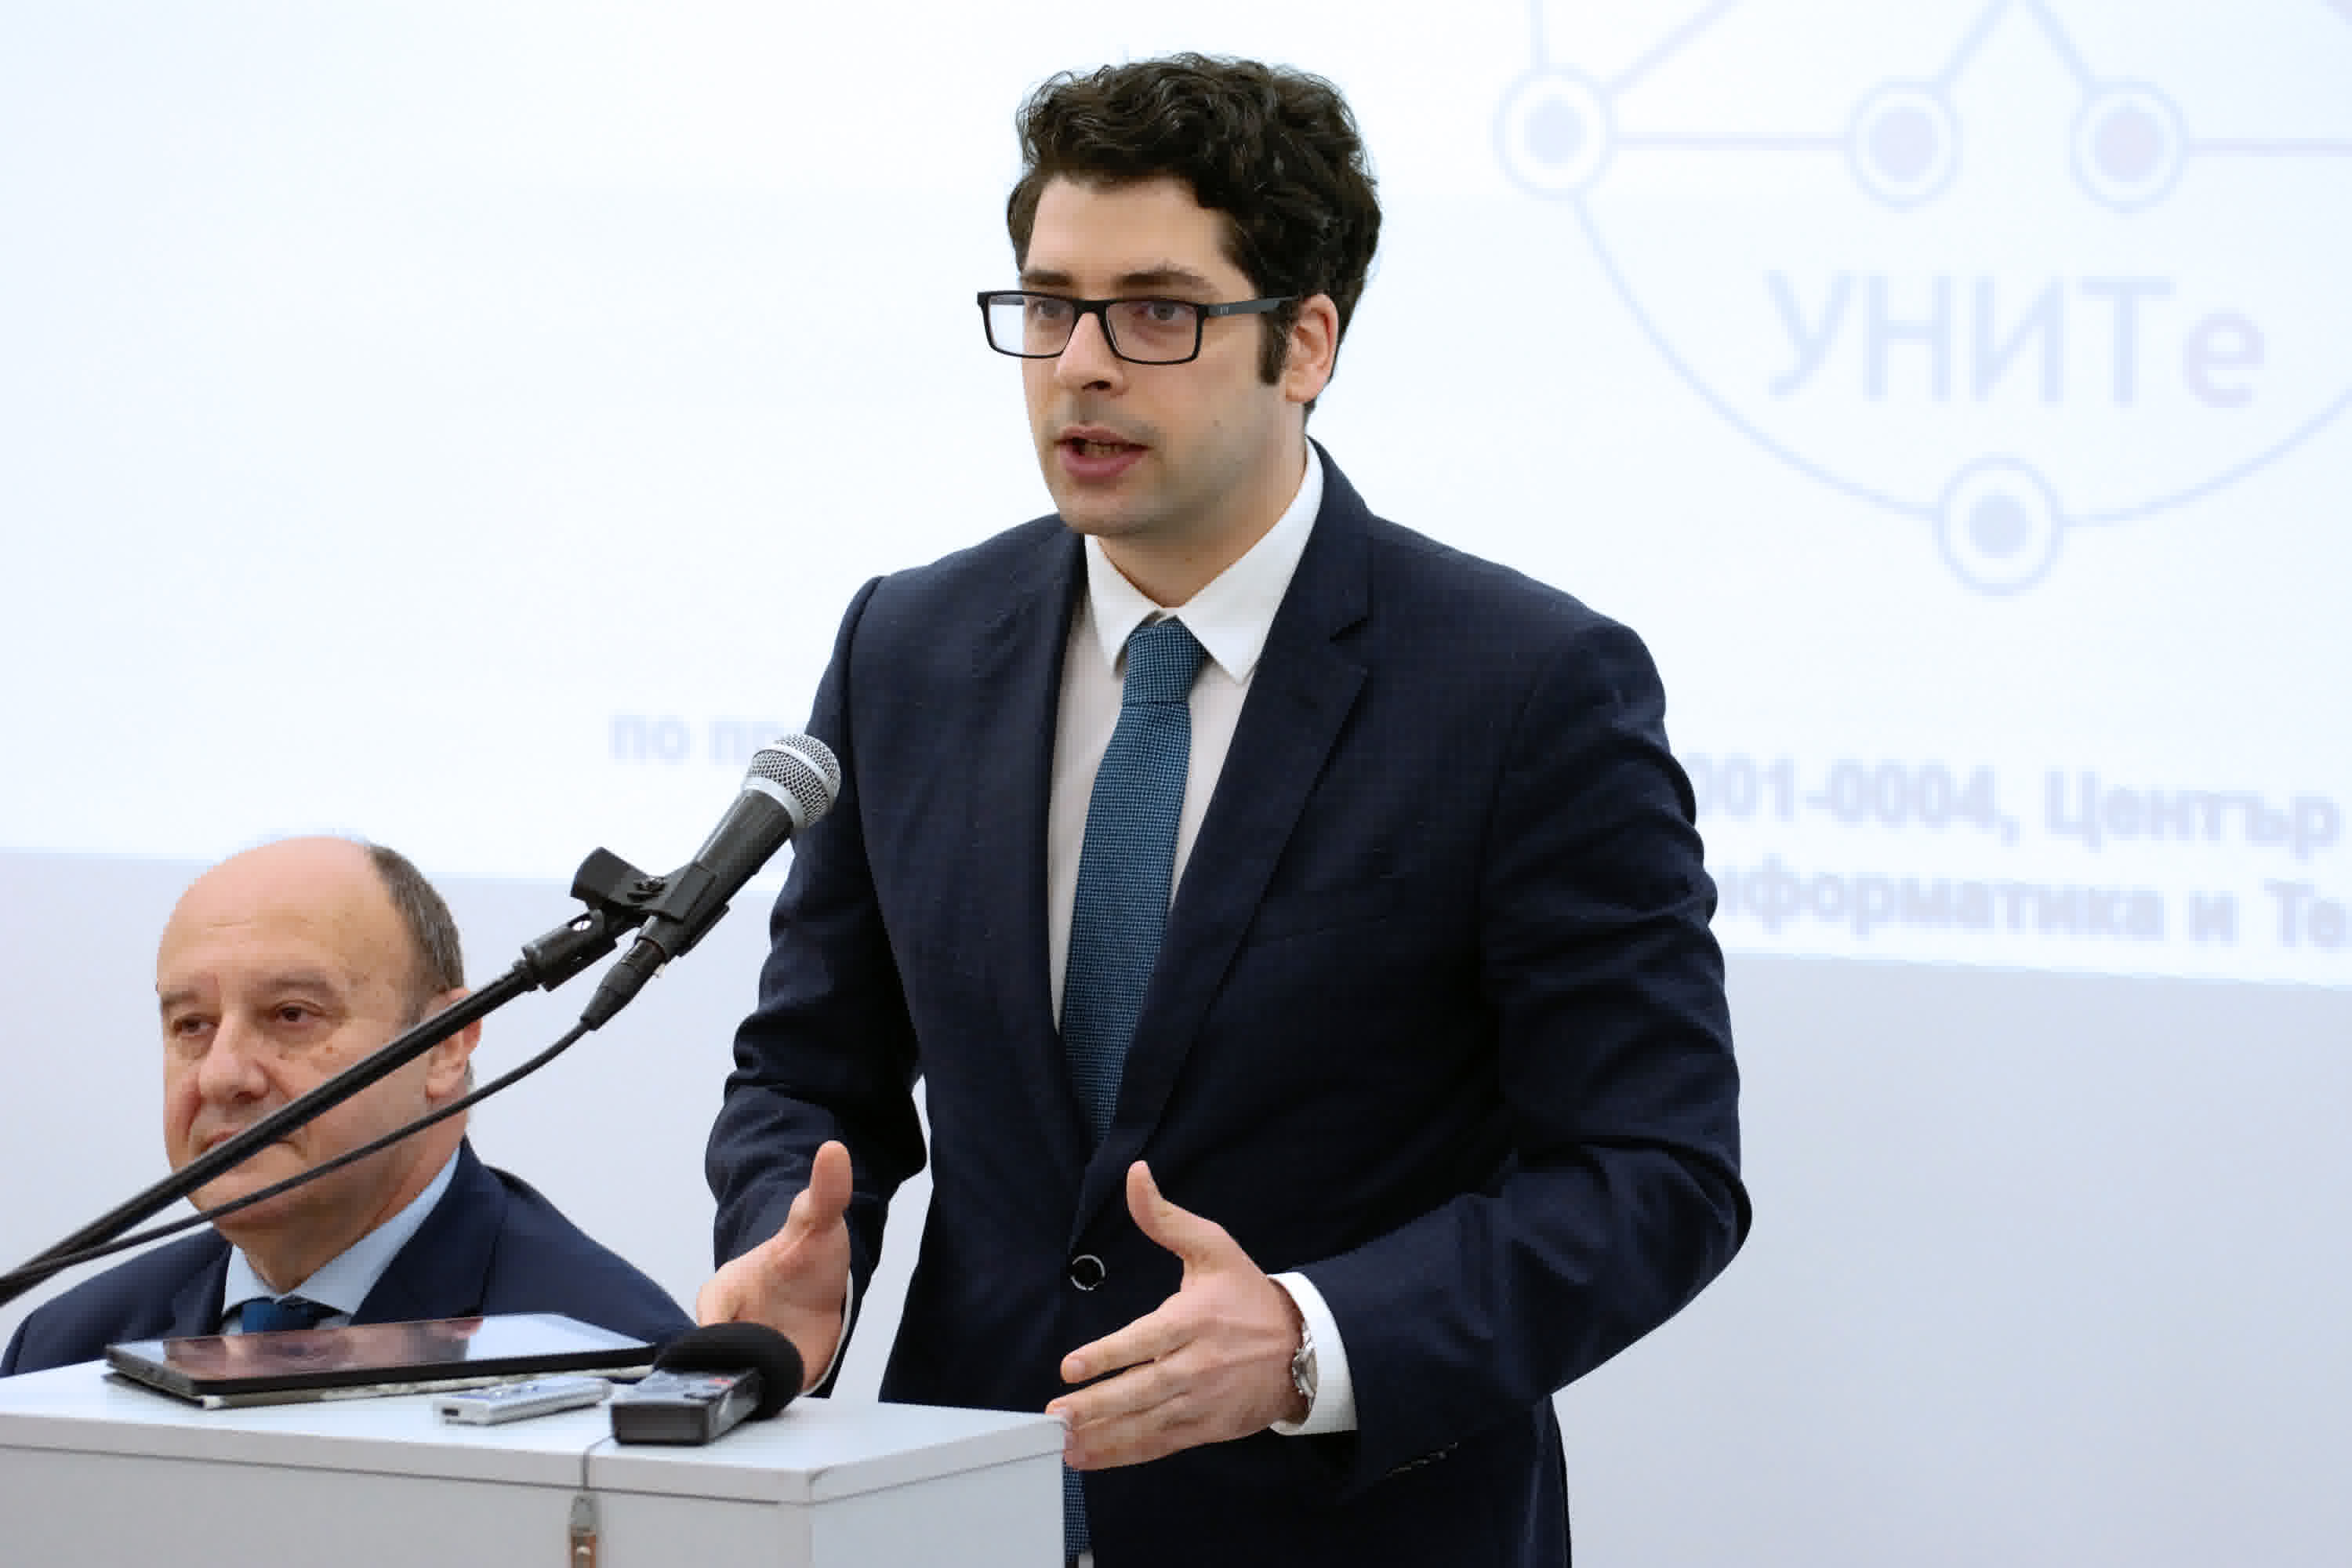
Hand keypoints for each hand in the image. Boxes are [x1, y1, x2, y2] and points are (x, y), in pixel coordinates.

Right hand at [695, 1139, 853, 1390]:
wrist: (817, 1287)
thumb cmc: (806, 1253)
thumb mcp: (817, 1219)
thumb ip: (826, 1190)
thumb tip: (835, 1150)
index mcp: (721, 1292)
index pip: (714, 1316)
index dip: (730, 1327)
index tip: (750, 1330)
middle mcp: (723, 1329)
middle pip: (719, 1359)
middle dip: (743, 1363)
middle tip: (770, 1358)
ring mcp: (742, 1358)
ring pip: (737, 1382)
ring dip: (757, 1384)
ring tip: (780, 1375)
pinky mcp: (764, 1384)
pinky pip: (759, 1401)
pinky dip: (769, 1401)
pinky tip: (783, 1394)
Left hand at [1047, 1161, 1305, 1468]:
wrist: (1302, 1348)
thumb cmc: (1248, 1296)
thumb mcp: (1213, 1247)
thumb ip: (1165, 1219)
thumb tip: (1136, 1175)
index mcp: (1195, 1320)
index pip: (1146, 1340)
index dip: (1108, 1355)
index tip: (1072, 1367)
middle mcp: (1197, 1364)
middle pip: (1142, 1389)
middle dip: (1097, 1406)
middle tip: (1057, 1416)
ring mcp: (1201, 1401)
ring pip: (1147, 1423)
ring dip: (1103, 1437)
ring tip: (1064, 1444)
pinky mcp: (1204, 1428)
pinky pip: (1159, 1444)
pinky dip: (1124, 1454)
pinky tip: (1090, 1457)